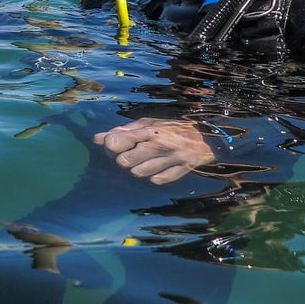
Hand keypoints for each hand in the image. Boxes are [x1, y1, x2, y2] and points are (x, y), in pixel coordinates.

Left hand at [93, 118, 215, 184]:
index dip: (110, 146)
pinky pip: (157, 180)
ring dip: (137, 169)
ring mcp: (170, 158)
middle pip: (125, 161)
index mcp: (149, 130)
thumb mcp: (148, 123)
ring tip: (145, 161)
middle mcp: (158, 144)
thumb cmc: (171, 128)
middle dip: (124, 160)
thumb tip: (97, 138)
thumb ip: (123, 130)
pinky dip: (154, 176)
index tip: (113, 146)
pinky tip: (158, 169)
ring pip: (139, 173)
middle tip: (130, 155)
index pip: (118, 141)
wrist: (206, 137)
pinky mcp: (181, 170)